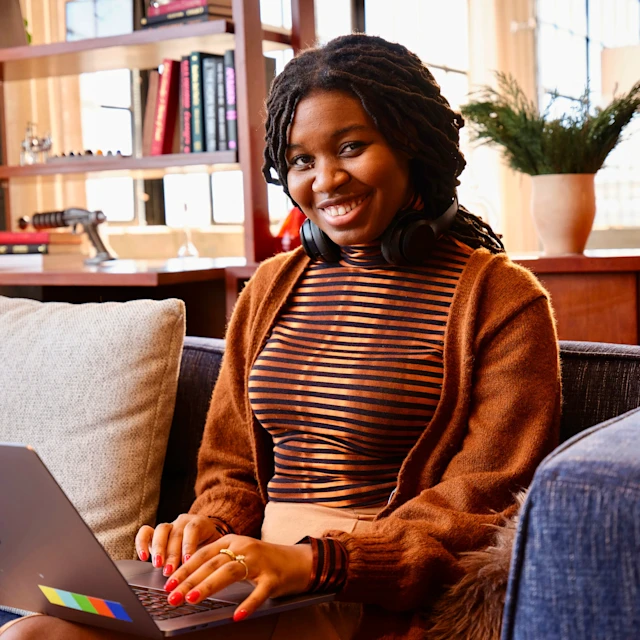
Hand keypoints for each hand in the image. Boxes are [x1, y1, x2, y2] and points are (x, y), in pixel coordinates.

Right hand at [135, 514, 224, 576]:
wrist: (205, 538)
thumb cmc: (210, 548)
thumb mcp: (212, 551)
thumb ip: (207, 558)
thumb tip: (204, 577)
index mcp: (200, 523)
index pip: (193, 529)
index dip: (189, 545)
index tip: (187, 561)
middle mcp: (183, 522)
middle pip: (176, 533)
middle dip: (172, 553)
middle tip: (170, 570)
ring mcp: (169, 526)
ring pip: (161, 530)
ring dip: (158, 549)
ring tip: (157, 565)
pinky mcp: (155, 533)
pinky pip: (145, 532)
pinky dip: (142, 543)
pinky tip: (143, 557)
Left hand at [162, 534, 313, 621]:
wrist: (300, 561)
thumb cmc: (265, 561)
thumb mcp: (240, 555)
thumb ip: (218, 563)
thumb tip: (188, 581)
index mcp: (233, 540)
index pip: (203, 553)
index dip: (184, 568)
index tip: (167, 584)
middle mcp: (244, 547)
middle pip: (212, 563)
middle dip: (189, 580)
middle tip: (172, 596)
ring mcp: (260, 562)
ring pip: (230, 572)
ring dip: (208, 586)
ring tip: (191, 600)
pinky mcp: (274, 577)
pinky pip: (259, 592)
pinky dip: (248, 604)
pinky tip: (237, 616)